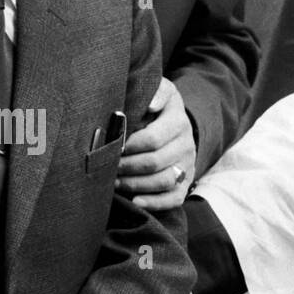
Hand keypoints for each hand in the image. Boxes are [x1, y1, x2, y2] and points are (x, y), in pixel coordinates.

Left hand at [116, 79, 195, 210]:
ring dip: (135, 184)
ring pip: (164, 181)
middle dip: (126, 166)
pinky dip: (155, 202)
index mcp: (177, 121)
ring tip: (113, 182)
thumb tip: (150, 104)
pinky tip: (135, 201)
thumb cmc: (158, 105)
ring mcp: (187, 165)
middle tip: (105, 166)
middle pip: (155, 162)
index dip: (128, 145)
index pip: (152, 138)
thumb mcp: (161, 90)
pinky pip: (174, 198)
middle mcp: (186, 145)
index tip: (109, 146)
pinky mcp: (186, 181)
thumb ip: (155, 92)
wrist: (177, 121)